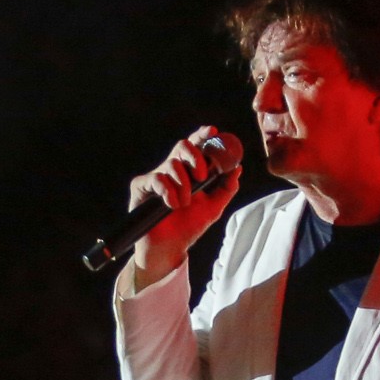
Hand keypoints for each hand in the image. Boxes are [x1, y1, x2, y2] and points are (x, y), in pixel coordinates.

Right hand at [121, 127, 241, 287]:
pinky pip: (156, 179)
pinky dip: (168, 191)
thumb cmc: (188, 227)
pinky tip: (172, 205)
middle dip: (195, 156)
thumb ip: (226, 188)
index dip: (203, 136)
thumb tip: (237, 168)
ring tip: (185, 203)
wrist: (169, 248)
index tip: (214, 132)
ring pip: (171, 164)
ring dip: (183, 184)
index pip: (196, 146)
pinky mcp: (141, 187)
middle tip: (203, 175)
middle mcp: (172, 170)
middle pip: (182, 146)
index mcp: (189, 171)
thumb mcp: (213, 207)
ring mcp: (156, 177)